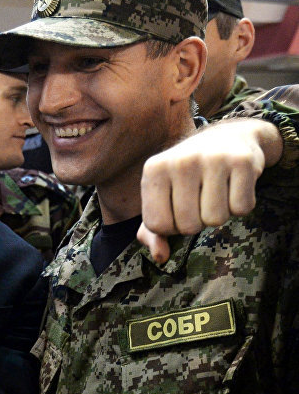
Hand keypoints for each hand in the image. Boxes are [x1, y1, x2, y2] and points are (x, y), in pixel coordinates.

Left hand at [139, 118, 282, 262]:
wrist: (229, 137)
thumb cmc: (188, 176)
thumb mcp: (162, 196)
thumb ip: (152, 231)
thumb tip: (160, 256)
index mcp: (153, 170)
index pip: (157, 225)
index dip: (171, 226)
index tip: (177, 208)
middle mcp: (180, 161)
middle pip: (188, 226)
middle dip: (196, 222)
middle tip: (200, 199)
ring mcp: (212, 159)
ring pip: (215, 220)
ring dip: (219, 214)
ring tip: (216, 191)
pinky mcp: (243, 161)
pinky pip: (241, 209)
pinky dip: (240, 205)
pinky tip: (234, 186)